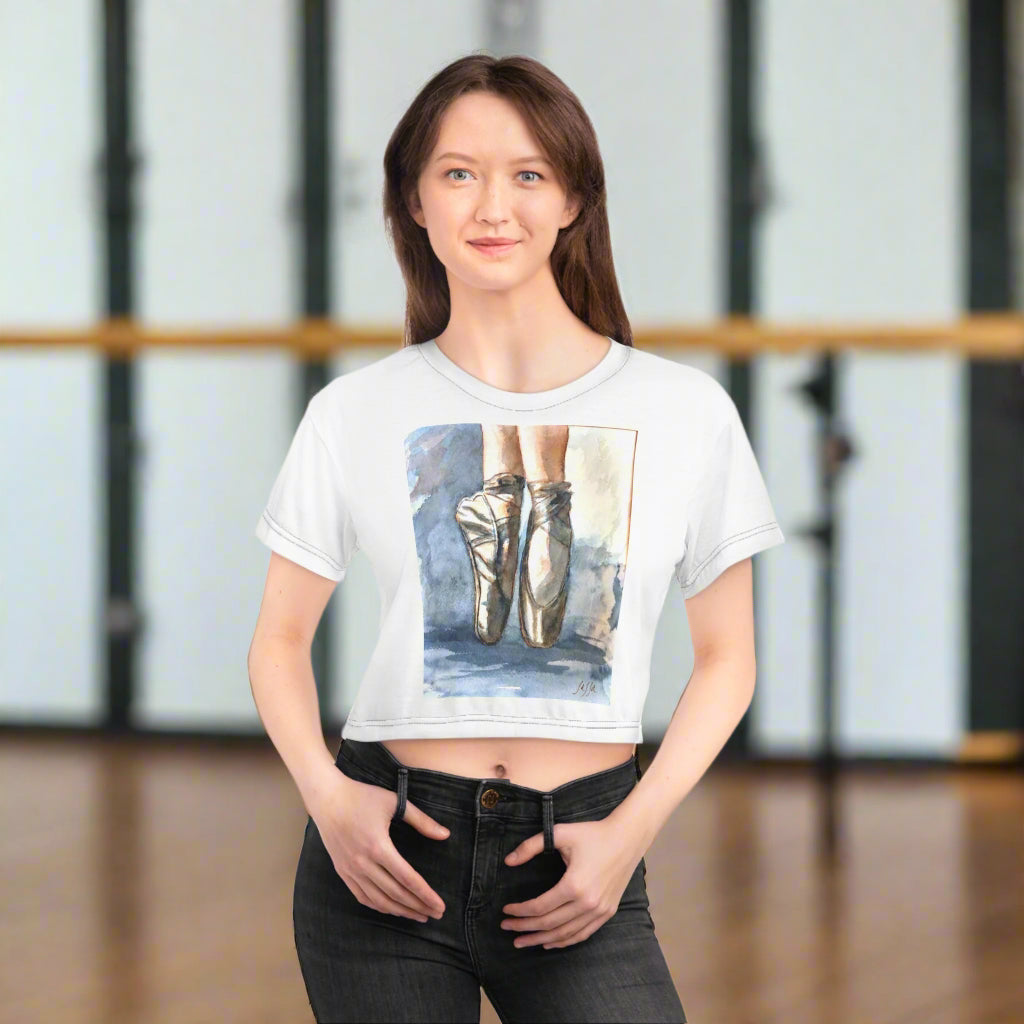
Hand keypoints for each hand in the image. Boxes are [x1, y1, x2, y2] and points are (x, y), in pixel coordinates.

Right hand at [308, 769, 450, 922]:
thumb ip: (421, 820)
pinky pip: (362, 897)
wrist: (327, 798)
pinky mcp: (342, 872)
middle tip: (436, 914)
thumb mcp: (394, 802)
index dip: (425, 895)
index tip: (440, 906)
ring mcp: (350, 870)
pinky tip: (392, 909)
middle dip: (418, 906)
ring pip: (379, 900)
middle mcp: (363, 863)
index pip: (407, 878)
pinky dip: (379, 906)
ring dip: (400, 911)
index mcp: (378, 846)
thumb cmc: (363, 797)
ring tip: (419, 915)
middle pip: (395, 893)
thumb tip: (446, 835)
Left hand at [500, 816, 644, 948]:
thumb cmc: (592, 834)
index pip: (540, 907)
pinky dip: (564, 941)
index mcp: (574, 885)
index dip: (520, 911)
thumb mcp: (559, 833)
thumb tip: (508, 861)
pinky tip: (549, 942)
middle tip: (506, 928)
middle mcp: (588, 903)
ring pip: (565, 934)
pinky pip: (582, 934)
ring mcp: (600, 911)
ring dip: (541, 940)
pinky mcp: (608, 913)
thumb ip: (531, 846)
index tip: (505, 911)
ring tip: (522, 941)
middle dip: (525, 928)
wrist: (626, 838)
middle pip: (549, 924)